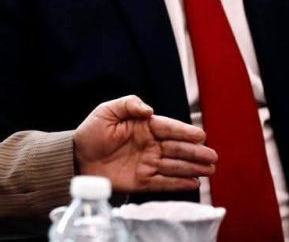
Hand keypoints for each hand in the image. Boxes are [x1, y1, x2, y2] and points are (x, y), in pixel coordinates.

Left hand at [73, 95, 217, 192]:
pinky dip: (178, 184)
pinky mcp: (141, 181)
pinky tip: (194, 183)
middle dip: (195, 152)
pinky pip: (163, 183)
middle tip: (212, 156)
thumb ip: (128, 105)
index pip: (168, 128)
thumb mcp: (106, 111)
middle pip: (176, 149)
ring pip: (174, 166)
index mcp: (143, 127)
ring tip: (209, 170)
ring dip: (192, 168)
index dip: (184, 132)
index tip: (200, 135)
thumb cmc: (91, 132)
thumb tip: (148, 109)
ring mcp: (147, 164)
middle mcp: (149, 146)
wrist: (76, 156)